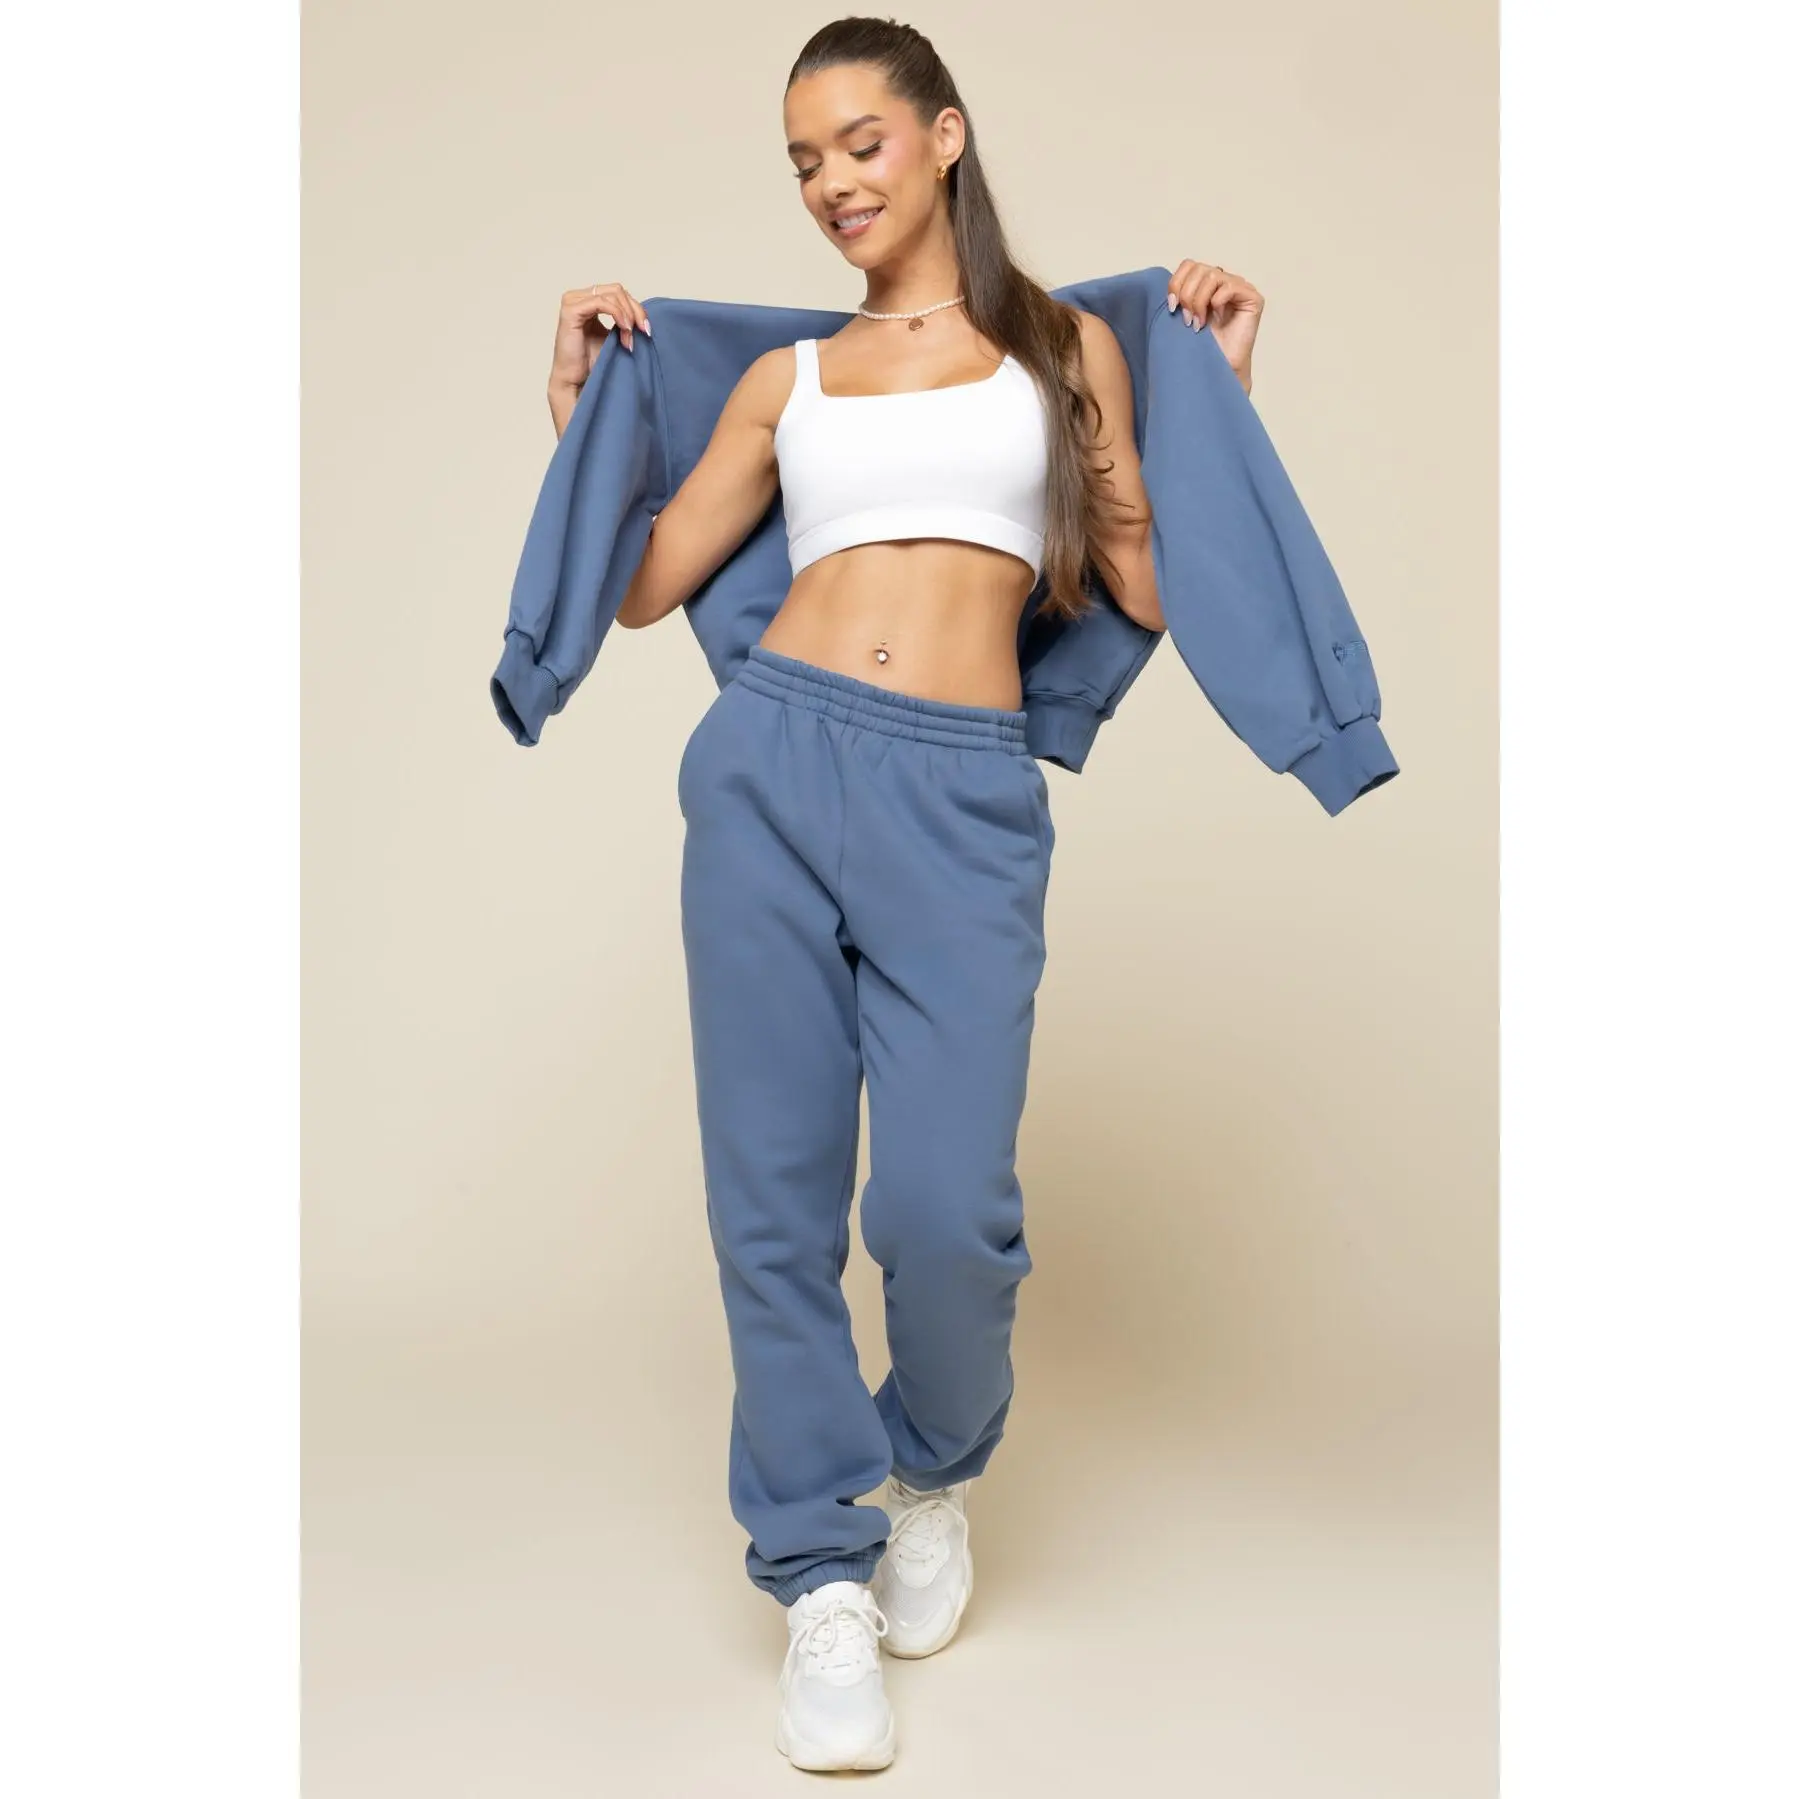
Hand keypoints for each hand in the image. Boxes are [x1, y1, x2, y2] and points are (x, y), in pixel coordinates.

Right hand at [551, 281, 651, 394]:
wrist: (575, 382)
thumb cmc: (591, 364)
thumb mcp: (614, 337)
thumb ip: (624, 322)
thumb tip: (644, 317)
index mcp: (588, 301)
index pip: (618, 293)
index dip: (636, 308)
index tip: (647, 329)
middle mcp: (579, 297)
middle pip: (617, 290)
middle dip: (635, 311)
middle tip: (643, 332)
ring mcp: (573, 302)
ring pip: (613, 294)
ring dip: (627, 316)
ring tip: (629, 339)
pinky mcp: (571, 311)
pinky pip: (601, 302)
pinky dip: (618, 314)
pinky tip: (625, 329)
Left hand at [1166, 260, 1263, 391]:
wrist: (1217, 370)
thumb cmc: (1201, 346)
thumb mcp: (1183, 315)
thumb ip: (1180, 294)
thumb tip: (1166, 283)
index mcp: (1206, 283)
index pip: (1189, 265)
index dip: (1176, 282)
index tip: (1171, 307)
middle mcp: (1224, 281)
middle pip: (1199, 269)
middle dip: (1187, 295)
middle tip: (1186, 320)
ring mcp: (1240, 288)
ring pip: (1213, 275)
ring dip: (1200, 301)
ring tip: (1198, 323)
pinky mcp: (1253, 298)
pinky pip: (1229, 287)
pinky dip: (1217, 302)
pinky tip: (1218, 319)